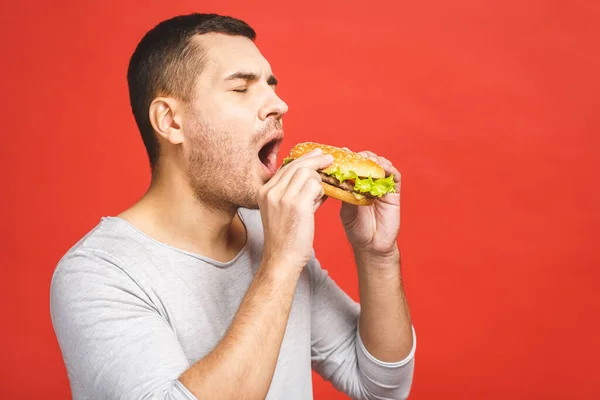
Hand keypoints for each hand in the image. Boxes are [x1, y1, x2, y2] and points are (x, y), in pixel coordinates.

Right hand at [258, 148, 333, 272]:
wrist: (282, 259)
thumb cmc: (286, 238)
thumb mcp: (283, 211)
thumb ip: (295, 193)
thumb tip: (315, 179)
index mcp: (264, 191)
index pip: (286, 167)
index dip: (303, 159)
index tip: (316, 154)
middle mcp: (271, 191)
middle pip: (296, 165)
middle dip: (315, 159)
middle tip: (329, 158)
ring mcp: (283, 197)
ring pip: (307, 173)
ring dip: (319, 181)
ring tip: (321, 194)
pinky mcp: (297, 205)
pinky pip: (316, 186)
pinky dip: (322, 191)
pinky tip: (321, 200)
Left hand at [340, 149, 401, 257]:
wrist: (371, 245)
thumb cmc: (357, 229)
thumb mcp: (346, 209)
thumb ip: (345, 193)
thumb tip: (339, 178)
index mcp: (357, 186)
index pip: (355, 166)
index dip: (350, 158)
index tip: (342, 152)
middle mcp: (370, 184)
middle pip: (369, 162)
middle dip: (363, 156)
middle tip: (355, 155)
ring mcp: (383, 188)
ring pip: (382, 166)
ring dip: (376, 160)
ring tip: (368, 159)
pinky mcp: (394, 194)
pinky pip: (395, 177)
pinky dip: (389, 169)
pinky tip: (382, 167)